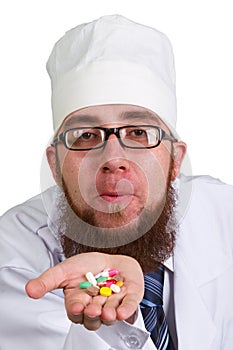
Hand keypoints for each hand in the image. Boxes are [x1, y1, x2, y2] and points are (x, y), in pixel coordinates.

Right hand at [25, 252, 143, 330]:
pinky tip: (123, 312)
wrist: (109, 257)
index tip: (76, 305)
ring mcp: (113, 303)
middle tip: (92, 308)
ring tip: (107, 311)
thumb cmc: (87, 266)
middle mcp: (95, 306)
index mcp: (79, 301)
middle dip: (92, 315)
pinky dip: (127, 310)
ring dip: (108, 315)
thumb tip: (30, 289)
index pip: (76, 312)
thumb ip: (47, 281)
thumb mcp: (64, 270)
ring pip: (110, 315)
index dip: (76, 310)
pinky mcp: (130, 298)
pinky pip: (129, 307)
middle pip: (92, 319)